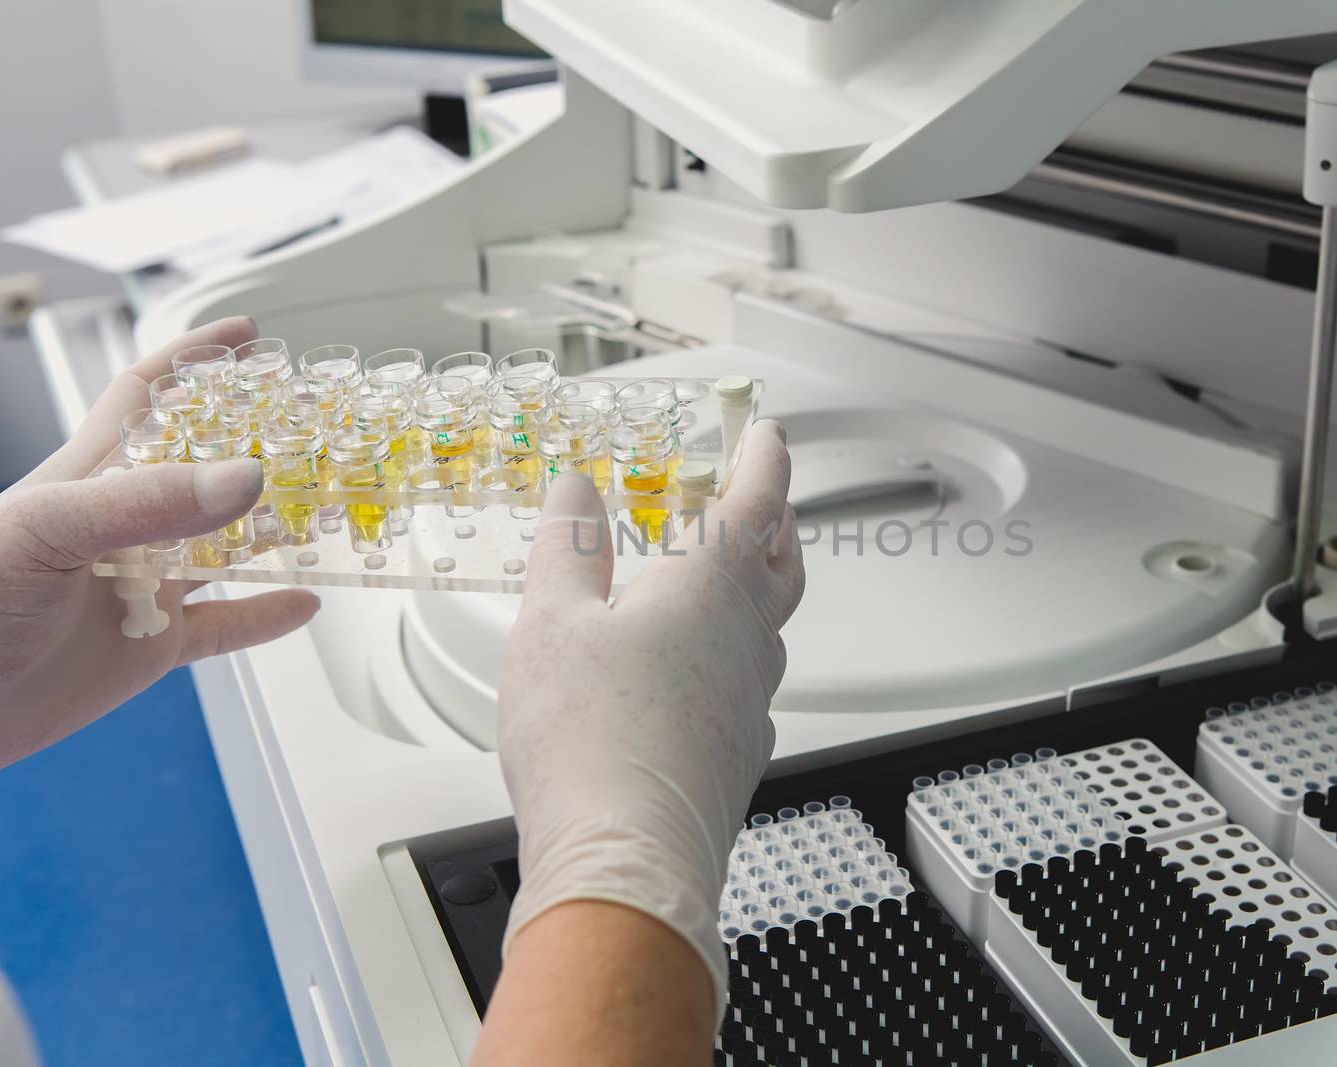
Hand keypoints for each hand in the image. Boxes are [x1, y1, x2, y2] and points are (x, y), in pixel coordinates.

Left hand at [0, 317, 319, 766]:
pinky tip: (304, 603)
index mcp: (88, 478)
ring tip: (327, 512)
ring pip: (225, 549)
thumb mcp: (49, 529)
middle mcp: (122, 526)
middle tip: (314, 431)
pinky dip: (265, 615)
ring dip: (275, 532)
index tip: (246, 336)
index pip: (146, 399)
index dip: (192, 362)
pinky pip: (223, 625)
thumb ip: (147, 502)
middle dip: (257, 447)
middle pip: (203, 472)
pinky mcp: (151, 644)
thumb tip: (245, 478)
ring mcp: (139, 585)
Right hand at [498, 419, 804, 1012]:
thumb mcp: (553, 620)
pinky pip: (748, 687)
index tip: (767, 431)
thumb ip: (568, 546)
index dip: (763, 457)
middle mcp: (749, 639)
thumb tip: (577, 489)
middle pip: (783, 563)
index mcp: (711, 587)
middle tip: (760, 502)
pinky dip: (731, 659)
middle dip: (776, 523)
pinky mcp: (738, 753)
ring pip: (768, 627)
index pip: (756, 500)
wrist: (627, 858)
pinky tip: (697, 676)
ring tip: (712, 585)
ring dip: (752, 592)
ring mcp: (752, 700)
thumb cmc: (590, 740)